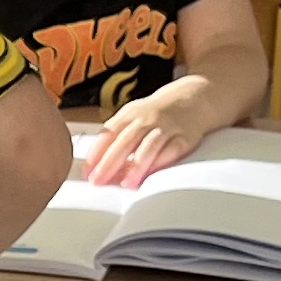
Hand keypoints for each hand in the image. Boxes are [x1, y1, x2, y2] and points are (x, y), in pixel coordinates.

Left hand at [80, 84, 224, 191]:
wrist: (192, 97)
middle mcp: (147, 119)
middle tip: (98, 180)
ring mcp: (166, 127)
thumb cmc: (155, 113)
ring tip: (126, 183)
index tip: (87, 171)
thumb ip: (116, 137)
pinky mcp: (185, 137)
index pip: (109, 133)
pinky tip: (151, 175)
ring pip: (149, 146)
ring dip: (136, 165)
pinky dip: (161, 162)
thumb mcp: (132, 116)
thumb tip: (96, 165)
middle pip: (126, 141)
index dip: (96, 153)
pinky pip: (172, 150)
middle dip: (110, 162)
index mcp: (129, 114)